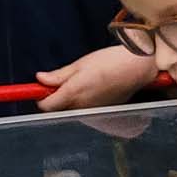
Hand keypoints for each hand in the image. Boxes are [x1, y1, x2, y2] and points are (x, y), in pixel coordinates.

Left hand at [35, 47, 150, 112]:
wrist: (136, 69)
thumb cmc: (110, 62)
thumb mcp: (80, 64)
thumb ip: (58, 76)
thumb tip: (40, 79)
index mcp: (73, 93)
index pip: (46, 106)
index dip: (42, 97)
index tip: (42, 89)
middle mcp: (80, 107)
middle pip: (58, 108)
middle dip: (57, 96)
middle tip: (68, 79)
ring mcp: (90, 113)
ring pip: (70, 109)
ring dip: (71, 99)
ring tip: (85, 81)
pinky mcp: (99, 114)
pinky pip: (84, 110)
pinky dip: (84, 101)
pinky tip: (95, 88)